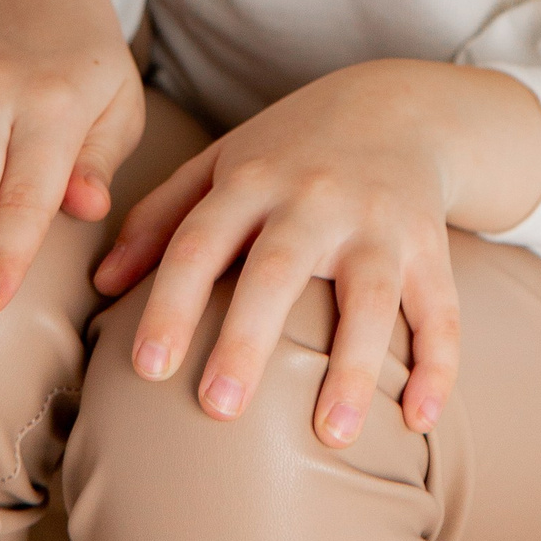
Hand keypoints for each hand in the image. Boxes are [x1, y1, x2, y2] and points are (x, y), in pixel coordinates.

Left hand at [92, 60, 540, 447]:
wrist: (400, 104)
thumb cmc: (293, 148)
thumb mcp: (223, 162)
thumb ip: (162, 217)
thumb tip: (100, 283)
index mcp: (252, 178)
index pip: (200, 241)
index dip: (172, 303)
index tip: (146, 368)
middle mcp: (315, 197)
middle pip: (278, 268)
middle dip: (249, 337)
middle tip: (219, 407)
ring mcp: (378, 221)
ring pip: (370, 294)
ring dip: (354, 366)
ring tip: (333, 436)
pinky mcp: (430, 244)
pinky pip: (440, 308)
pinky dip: (438, 364)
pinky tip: (422, 419)